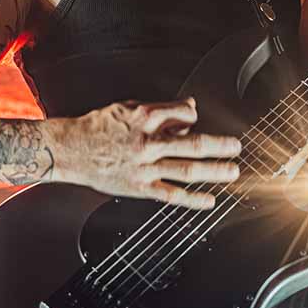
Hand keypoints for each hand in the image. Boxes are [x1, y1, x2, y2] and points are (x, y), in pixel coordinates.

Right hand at [59, 96, 240, 208]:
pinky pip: (171, 195)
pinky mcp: (139, 187)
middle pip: (193, 144)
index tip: (197, 119)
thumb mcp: (128, 107)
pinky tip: (209, 200)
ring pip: (187, 169)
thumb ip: (161, 109)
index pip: (184, 114)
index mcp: (145, 118)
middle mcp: (148, 143)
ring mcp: (145, 167)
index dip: (195, 116)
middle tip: (237, 147)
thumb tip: (190, 108)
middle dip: (219, 146)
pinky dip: (193, 199)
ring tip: (232, 171)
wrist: (70, 149)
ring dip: (214, 171)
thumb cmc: (98, 127)